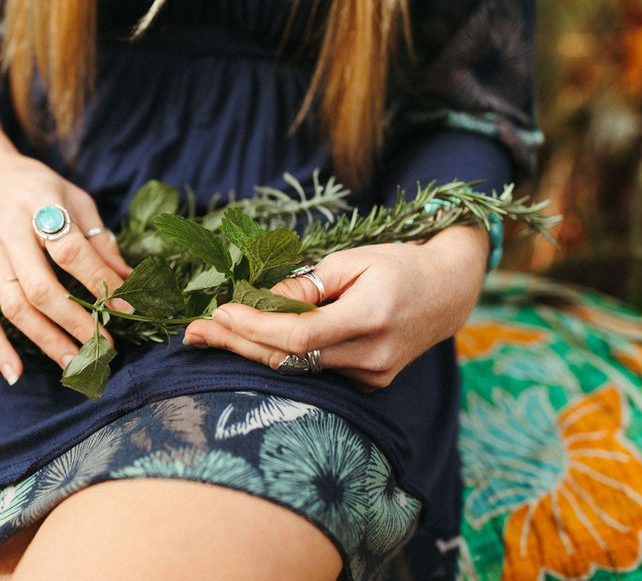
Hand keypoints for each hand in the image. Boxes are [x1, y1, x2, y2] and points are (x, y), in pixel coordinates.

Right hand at [0, 97, 130, 384]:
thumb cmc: (35, 185)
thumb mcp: (73, 197)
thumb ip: (99, 239)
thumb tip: (129, 280)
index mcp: (40, 205)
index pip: (70, 251)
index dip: (99, 281)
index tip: (126, 308)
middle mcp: (9, 232)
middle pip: (40, 287)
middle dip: (76, 322)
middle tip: (105, 345)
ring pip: (13, 307)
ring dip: (46, 340)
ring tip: (76, 364)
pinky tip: (16, 374)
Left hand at [182, 226, 487, 389]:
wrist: (449, 292)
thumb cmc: (398, 264)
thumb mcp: (351, 259)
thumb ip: (306, 285)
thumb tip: (262, 302)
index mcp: (371, 317)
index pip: (300, 335)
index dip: (255, 327)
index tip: (220, 310)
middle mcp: (372, 357)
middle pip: (290, 360)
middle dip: (237, 344)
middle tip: (193, 331)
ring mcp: (372, 376)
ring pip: (297, 370)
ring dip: (250, 351)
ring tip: (207, 334)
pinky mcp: (368, 382)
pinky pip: (314, 370)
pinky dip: (280, 355)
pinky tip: (247, 341)